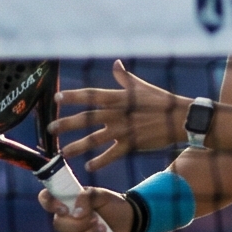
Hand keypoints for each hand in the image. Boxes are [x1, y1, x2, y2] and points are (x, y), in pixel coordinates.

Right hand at [36, 185, 133, 231]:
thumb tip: (76, 212)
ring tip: (103, 229)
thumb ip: (86, 197)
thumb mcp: (101, 195)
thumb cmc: (113, 205)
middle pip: (58, 225)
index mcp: (68, 201)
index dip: (50, 204)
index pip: (46, 199)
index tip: (64, 209)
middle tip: (96, 219)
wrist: (129, 220)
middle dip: (80, 224)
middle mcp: (66, 217)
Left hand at [48, 61, 185, 170]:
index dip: (73, 96)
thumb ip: (124, 77)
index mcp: (118, 97)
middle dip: (67, 123)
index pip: (91, 95)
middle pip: (87, 118)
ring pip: (95, 139)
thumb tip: (116, 63)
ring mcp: (123, 130)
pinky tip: (88, 167)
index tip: (57, 97)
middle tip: (51, 129)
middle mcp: (117, 113)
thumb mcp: (141, 86)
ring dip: (78, 146)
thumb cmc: (161, 100)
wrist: (180, 118)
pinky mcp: (131, 144)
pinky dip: (100, 161)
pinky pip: (111, 155)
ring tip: (63, 152)